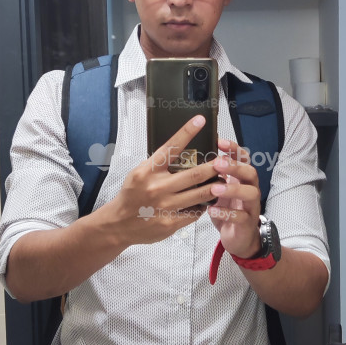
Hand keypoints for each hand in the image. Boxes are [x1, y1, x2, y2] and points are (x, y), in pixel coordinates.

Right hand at [111, 115, 218, 245]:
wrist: (119, 224)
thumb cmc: (131, 195)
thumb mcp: (138, 174)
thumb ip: (158, 165)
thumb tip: (181, 152)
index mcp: (147, 171)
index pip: (170, 148)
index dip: (187, 132)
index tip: (200, 120)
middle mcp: (157, 187)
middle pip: (194, 174)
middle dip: (214, 167)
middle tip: (226, 161)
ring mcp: (165, 207)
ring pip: (199, 194)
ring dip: (215, 187)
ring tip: (224, 180)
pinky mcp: (170, 223)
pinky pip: (194, 212)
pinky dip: (202, 205)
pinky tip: (206, 201)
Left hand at [207, 138, 261, 258]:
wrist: (238, 239)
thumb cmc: (226, 210)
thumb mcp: (219, 190)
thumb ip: (212, 177)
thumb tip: (191, 159)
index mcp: (241, 179)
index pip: (243, 158)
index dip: (234, 149)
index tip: (219, 141)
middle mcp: (249, 189)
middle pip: (250, 172)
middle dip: (235, 166)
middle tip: (217, 163)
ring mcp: (251, 206)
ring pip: (250, 193)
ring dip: (233, 189)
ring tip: (215, 188)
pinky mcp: (247, 223)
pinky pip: (241, 216)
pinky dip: (227, 213)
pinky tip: (213, 210)